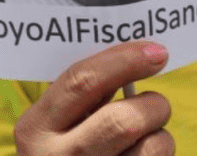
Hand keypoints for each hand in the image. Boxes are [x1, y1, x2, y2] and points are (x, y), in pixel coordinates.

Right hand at [14, 42, 173, 154]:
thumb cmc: (62, 150)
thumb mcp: (55, 123)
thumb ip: (85, 93)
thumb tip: (137, 55)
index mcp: (36, 128)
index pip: (82, 82)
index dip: (124, 61)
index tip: (156, 52)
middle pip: (123, 121)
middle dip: (152, 105)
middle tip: (157, 104)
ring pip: (151, 149)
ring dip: (160, 136)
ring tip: (147, 137)